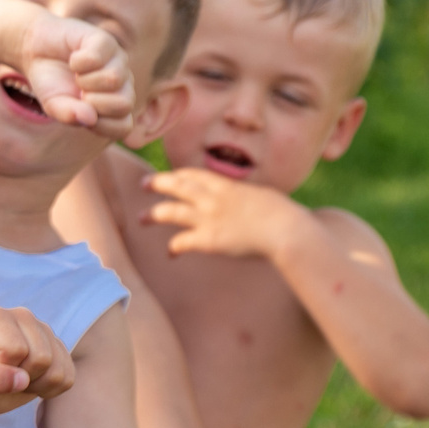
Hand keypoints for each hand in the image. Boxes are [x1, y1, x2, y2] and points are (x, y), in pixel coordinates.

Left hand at [0, 306, 72, 414]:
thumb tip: (21, 380)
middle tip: (1, 376)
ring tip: (14, 378)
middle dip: (21, 378)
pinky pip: (67, 378)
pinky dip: (49, 389)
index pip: (16, 350)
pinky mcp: (58, 348)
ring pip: (57, 370)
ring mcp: (44, 331)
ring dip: (35, 385)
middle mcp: (23, 317)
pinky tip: (29, 382)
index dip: (2, 368)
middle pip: (41, 359)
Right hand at [18, 13, 134, 127]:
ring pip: (114, 79)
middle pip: (124, 104)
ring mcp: (118, 61)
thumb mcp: (54, 105)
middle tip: (79, 92)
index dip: (101, 125)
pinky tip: (74, 59)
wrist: (38, 51)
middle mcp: (123, 84)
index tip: (80, 113)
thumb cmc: (52, 83)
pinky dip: (77, 62)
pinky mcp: (106, 41)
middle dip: (94, 102)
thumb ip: (69, 115)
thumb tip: (90, 118)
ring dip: (85, 80)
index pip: (123, 126)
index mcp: (114, 105)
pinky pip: (97, 58)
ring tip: (77, 74)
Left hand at [141, 169, 310, 262]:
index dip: (178, 174)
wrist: (286, 230)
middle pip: (176, 185)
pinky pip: (181, 242)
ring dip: (153, 214)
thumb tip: (245, 198)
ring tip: (142, 219)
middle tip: (143, 184)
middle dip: (157, 183)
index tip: (170, 175)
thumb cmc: (283, 214)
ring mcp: (208, 218)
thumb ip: (245, 195)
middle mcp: (212, 198)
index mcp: (226, 185)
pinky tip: (170, 253)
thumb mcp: (261, 195)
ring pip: (170, 211)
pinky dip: (173, 248)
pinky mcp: (208, 240)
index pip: (194, 174)